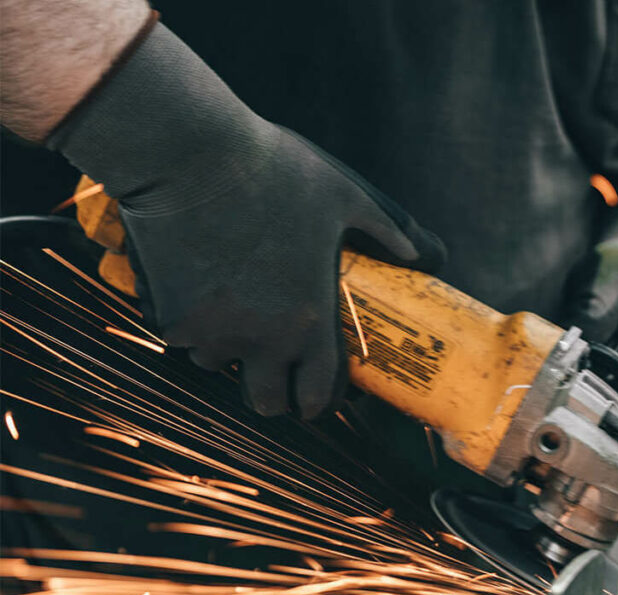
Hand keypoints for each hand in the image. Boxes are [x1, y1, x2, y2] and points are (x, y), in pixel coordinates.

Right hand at [51, 24, 443, 418]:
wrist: (188, 152)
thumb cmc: (275, 169)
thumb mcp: (346, 195)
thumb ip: (390, 231)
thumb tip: (432, 255)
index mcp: (309, 321)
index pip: (316, 397)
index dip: (316, 404)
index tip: (311, 399)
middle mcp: (262, 340)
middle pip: (265, 403)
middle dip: (271, 394)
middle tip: (271, 372)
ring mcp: (212, 334)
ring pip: (217, 366)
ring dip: (225, 351)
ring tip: (231, 311)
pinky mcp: (169, 318)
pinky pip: (180, 337)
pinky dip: (186, 322)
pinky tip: (193, 285)